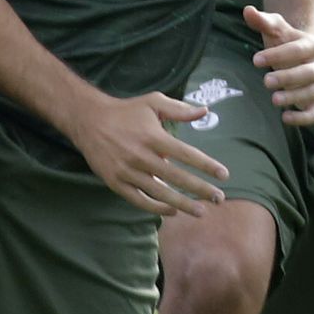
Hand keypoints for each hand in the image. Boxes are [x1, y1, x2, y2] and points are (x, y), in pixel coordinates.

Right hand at [66, 91, 229, 217]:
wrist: (89, 121)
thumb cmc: (126, 111)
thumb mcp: (153, 102)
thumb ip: (180, 109)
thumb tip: (205, 111)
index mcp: (153, 136)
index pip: (186, 154)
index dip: (206, 165)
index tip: (224, 175)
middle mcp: (141, 156)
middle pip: (176, 178)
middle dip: (200, 189)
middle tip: (219, 198)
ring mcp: (127, 171)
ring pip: (159, 193)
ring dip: (182, 204)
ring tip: (201, 211)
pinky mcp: (115, 182)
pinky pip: (138, 200)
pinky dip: (156, 208)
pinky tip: (172, 211)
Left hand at [244, 5, 313, 125]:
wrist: (301, 61)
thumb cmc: (284, 45)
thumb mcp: (275, 31)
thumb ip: (263, 21)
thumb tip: (247, 10)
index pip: (299, 49)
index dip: (278, 54)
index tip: (255, 60)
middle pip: (309, 72)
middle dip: (288, 77)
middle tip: (265, 81)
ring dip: (295, 97)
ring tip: (274, 99)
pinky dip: (304, 118)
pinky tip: (285, 118)